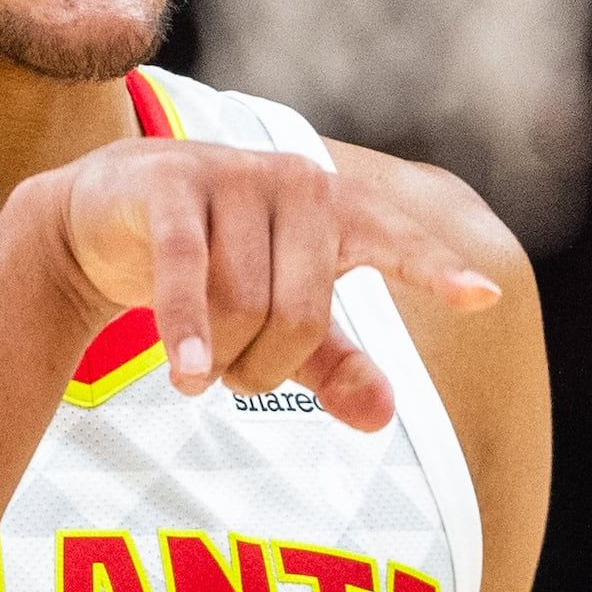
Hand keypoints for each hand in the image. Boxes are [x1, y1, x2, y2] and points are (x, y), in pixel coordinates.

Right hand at [49, 140, 499, 430]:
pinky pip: (188, 272)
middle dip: (265, 367)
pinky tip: (185, 378)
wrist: (107, 216)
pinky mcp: (171, 185)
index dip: (435, 269)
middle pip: (302, 313)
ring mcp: (234, 175)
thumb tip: (382, 416)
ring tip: (196, 362)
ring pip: (243, 303)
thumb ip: (332, 364)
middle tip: (234, 377)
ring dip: (216, 356)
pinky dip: (185, 334)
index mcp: (338, 207)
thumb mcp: (278, 318)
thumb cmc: (213, 264)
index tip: (484, 297)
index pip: (396, 240)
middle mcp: (296, 180)